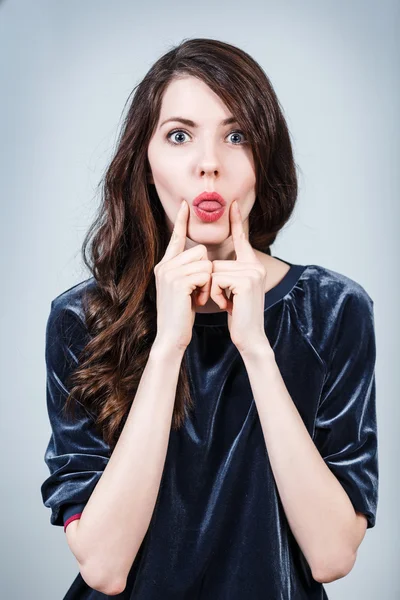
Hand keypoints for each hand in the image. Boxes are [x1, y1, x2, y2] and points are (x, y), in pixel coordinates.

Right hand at [154, 200, 212, 351]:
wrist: (171, 336)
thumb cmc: (181, 315)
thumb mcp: (184, 289)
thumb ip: (188, 271)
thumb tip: (203, 257)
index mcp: (164, 265)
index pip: (176, 238)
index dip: (181, 221)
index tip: (186, 204)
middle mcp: (164, 266)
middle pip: (200, 251)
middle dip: (207, 272)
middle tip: (198, 292)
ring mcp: (169, 273)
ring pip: (205, 262)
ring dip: (208, 282)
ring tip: (197, 297)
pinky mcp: (178, 282)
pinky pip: (205, 274)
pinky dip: (206, 288)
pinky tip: (197, 301)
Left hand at [210, 200, 269, 353]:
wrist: (250, 337)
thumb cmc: (238, 315)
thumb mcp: (232, 290)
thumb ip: (227, 273)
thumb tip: (211, 263)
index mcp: (252, 266)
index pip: (242, 239)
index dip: (236, 221)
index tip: (232, 203)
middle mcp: (255, 266)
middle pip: (217, 261)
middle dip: (213, 284)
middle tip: (226, 300)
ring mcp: (252, 272)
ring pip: (215, 271)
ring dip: (213, 290)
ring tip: (228, 303)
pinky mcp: (246, 281)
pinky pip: (216, 279)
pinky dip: (216, 295)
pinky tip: (228, 306)